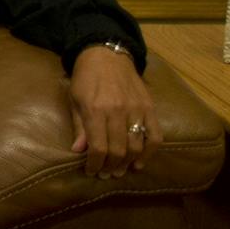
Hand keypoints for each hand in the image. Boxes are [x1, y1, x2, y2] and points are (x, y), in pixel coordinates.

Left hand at [70, 44, 159, 177]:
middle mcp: (117, 111)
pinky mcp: (150, 107)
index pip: (98, 147)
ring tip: (119, 170)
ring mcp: (136, 110)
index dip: (95, 164)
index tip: (91, 172)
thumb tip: (79, 151)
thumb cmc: (85, 78)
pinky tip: (140, 161)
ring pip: (136, 146)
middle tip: (106, 174)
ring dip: (128, 163)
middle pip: (118, 150)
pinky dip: (149, 152)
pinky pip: (155, 136)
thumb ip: (79, 126)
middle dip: (110, 167)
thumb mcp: (74, 99)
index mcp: (95, 110)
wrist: (106, 54)